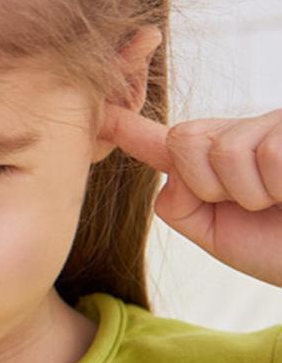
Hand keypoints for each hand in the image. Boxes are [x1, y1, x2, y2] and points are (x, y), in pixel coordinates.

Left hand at [105, 107, 281, 287]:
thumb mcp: (217, 232)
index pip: (164, 138)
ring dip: (257, 192)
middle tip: (257, 205)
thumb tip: (167, 174)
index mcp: (214, 156)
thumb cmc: (281, 248)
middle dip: (214, 185)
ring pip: (228, 152)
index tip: (98, 114)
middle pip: (185, 140)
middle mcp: (242, 132)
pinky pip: (268, 154)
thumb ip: (181, 203)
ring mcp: (274, 125)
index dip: (127, 124)